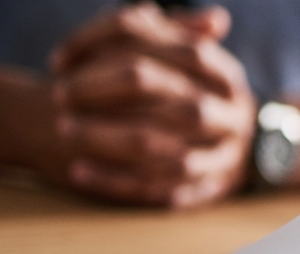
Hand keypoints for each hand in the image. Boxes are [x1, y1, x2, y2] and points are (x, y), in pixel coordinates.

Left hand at [49, 3, 254, 207]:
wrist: (239, 149)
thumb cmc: (194, 94)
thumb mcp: (189, 62)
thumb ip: (165, 36)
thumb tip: (144, 12)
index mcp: (225, 74)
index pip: (170, 47)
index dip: (110, 47)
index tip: (61, 59)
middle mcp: (230, 113)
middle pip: (165, 94)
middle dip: (104, 91)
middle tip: (60, 93)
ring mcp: (222, 155)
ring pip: (160, 148)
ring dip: (106, 138)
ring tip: (66, 129)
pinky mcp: (205, 190)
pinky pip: (158, 190)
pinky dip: (116, 181)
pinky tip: (80, 171)